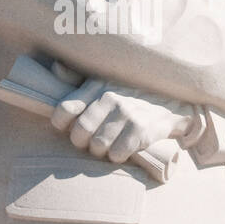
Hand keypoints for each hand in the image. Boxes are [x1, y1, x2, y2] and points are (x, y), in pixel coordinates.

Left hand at [51, 77, 193, 162]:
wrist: (168, 109)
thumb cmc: (128, 100)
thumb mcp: (104, 84)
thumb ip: (77, 79)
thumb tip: (56, 67)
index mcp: (96, 87)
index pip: (65, 108)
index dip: (62, 124)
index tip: (69, 129)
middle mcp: (110, 97)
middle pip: (80, 132)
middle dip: (83, 143)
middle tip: (92, 142)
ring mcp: (126, 113)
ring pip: (97, 145)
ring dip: (101, 152)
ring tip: (108, 145)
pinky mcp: (140, 129)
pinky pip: (116, 154)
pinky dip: (117, 157)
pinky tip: (123, 150)